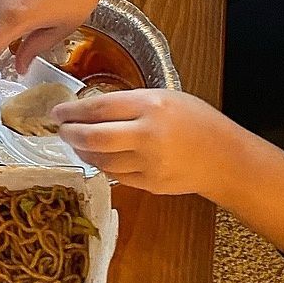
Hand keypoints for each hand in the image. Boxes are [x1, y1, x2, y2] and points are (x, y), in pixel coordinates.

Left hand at [53, 88, 244, 194]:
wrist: (225, 159)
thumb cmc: (197, 121)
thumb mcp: (166, 98)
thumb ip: (131, 102)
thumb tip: (91, 110)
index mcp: (151, 106)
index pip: (99, 108)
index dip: (72, 111)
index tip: (57, 111)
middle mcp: (147, 135)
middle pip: (94, 137)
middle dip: (70, 133)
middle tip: (61, 129)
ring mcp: (148, 163)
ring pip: (100, 159)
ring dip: (83, 151)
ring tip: (76, 142)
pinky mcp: (149, 184)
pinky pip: (115, 175)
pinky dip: (101, 165)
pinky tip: (98, 157)